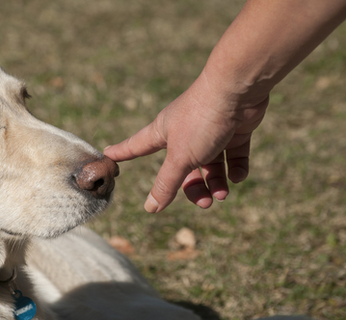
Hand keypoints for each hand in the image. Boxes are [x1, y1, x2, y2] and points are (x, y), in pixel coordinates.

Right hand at [104, 72, 268, 211]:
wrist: (238, 90)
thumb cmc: (201, 120)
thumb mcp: (180, 158)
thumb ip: (166, 183)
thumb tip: (150, 208)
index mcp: (163, 133)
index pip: (136, 147)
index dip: (122, 152)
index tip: (107, 155)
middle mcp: (185, 132)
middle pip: (183, 168)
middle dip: (193, 188)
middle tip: (205, 203)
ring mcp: (210, 131)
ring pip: (211, 165)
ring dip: (216, 183)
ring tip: (222, 195)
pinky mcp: (234, 130)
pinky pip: (233, 156)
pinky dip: (235, 169)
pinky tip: (236, 177)